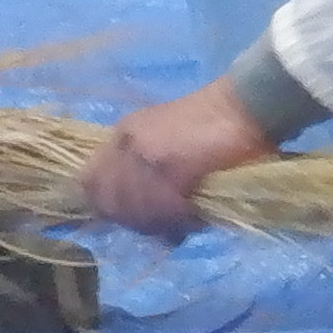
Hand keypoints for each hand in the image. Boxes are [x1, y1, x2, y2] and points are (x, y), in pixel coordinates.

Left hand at [72, 80, 276, 238]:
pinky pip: (163, 211)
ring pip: (136, 211)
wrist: (243, 106)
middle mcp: (126, 145)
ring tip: (181, 223)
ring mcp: (146, 157)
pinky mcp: (170, 170)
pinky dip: (178, 222)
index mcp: (121, 135)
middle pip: (110, 203)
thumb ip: (141, 166)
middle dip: (133, 221)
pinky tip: (193, 219)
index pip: (89, 182)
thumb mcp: (162, 137)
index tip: (130, 218)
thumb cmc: (210, 124)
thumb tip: (135, 210)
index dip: (106, 207)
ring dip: (158, 224)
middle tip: (161, 226)